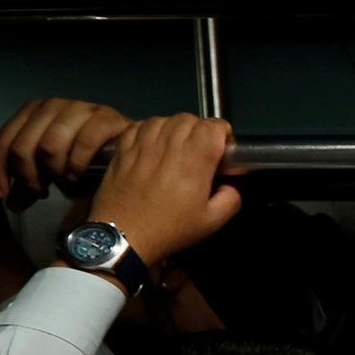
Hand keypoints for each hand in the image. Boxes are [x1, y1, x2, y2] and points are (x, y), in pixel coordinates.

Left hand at [0, 95, 131, 204]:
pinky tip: (79, 175)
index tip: (3, 193)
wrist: (130, 156)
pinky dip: (77, 164)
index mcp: (35, 112)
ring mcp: (82, 108)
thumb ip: (29, 185)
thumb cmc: (88, 164)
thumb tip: (9, 201)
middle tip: (40, 191)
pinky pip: (83, 142)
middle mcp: (55, 105)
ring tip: (63, 182)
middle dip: (28, 176)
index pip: (4, 139)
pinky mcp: (107, 117)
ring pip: (50, 144)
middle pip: (23, 146)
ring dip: (54, 171)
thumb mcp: (51, 174)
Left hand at [82, 113, 243, 268]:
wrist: (123, 236)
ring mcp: (143, 145)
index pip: (213, 127)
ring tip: (176, 146)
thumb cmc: (168, 230)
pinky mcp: (123, 148)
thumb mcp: (211, 223)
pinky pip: (140, 125)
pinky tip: (153, 144)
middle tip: (200, 150)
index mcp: (194, 161)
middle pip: (189, 119)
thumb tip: (230, 185)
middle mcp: (168, 146)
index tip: (222, 149)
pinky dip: (150, 129)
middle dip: (200, 129)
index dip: (222, 133)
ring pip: (164, 119)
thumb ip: (231, 200)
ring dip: (174, 128)